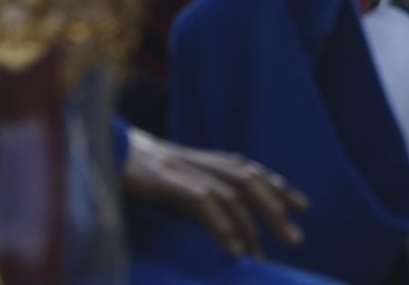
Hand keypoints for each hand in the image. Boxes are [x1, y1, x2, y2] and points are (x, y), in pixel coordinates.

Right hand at [122, 127, 307, 258]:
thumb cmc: (142, 173)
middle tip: (295, 239)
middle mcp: (203, 162)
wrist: (106, 151)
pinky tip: (232, 251)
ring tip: (263, 256)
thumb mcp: (179, 183)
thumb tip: (229, 229)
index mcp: (208, 160)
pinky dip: (221, 227)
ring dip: (251, 227)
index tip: (302, 206)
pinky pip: (204, 205)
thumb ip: (204, 198)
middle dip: (275, 210)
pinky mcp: (169, 182)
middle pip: (250, 183)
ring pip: (232, 195)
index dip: (279, 187)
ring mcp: (187, 170)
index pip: (252, 172)